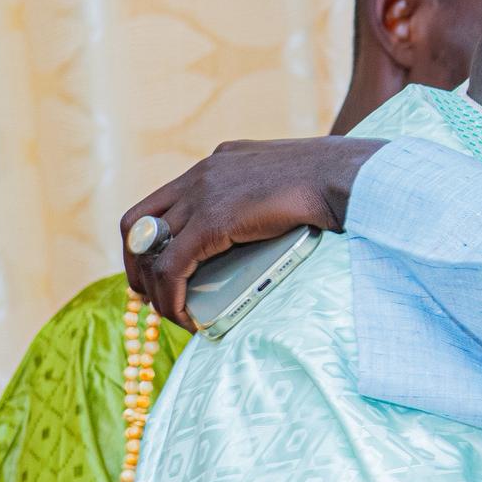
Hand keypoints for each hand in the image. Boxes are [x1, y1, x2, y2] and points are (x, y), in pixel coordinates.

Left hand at [118, 136, 384, 328]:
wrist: (344, 176)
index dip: (150, 238)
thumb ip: (267, 198)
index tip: (159, 267)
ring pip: (149, 250)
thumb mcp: (287, 183)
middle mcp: (200, 174)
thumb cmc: (333, 182)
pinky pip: (171, 267)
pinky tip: (184, 318)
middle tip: (151, 295)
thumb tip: (271, 226)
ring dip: (152, 288)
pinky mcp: (211, 221)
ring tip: (170, 313)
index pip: (162, 201)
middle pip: (138, 223)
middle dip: (137, 264)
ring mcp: (202, 195)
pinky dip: (170, 298)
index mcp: (217, 163)